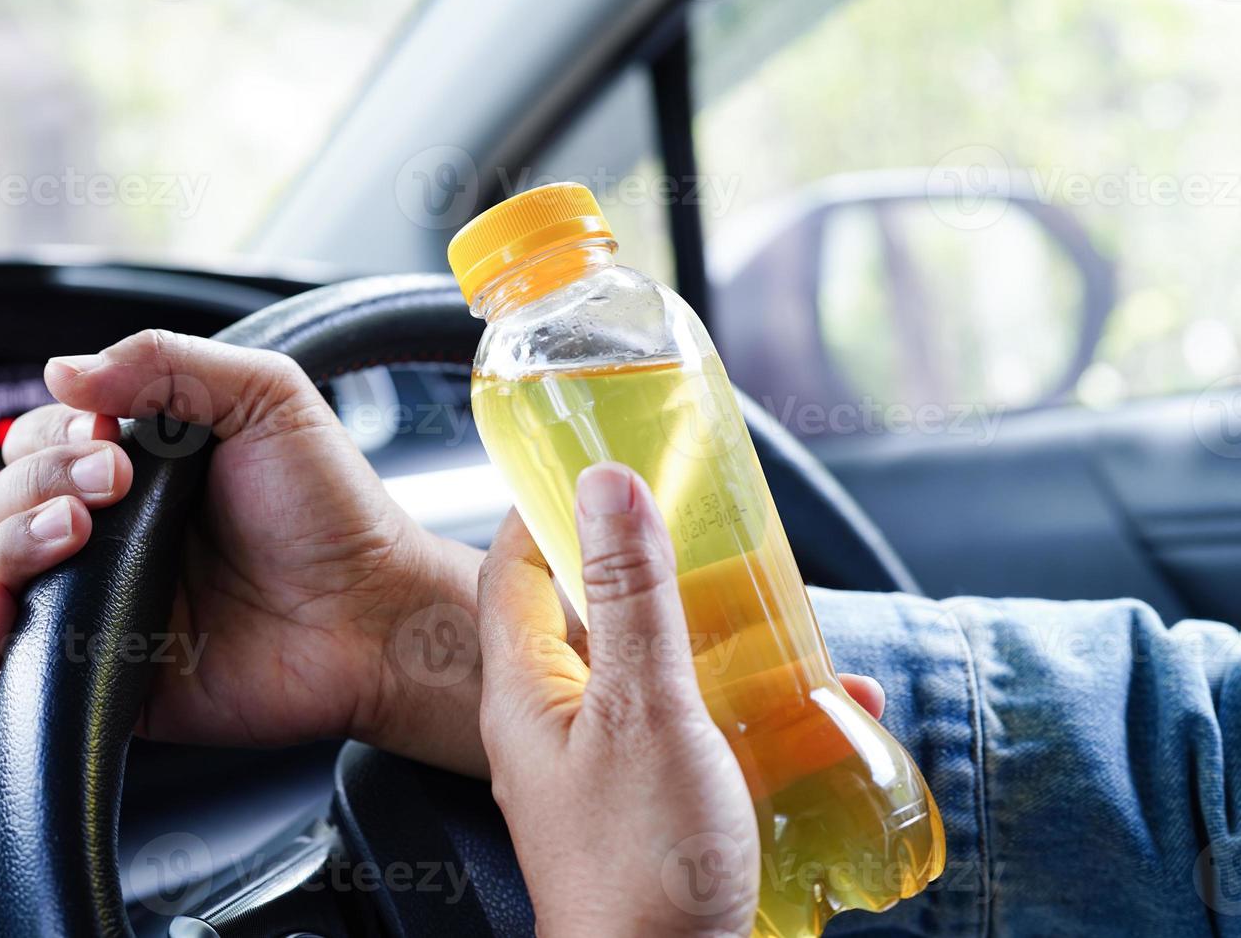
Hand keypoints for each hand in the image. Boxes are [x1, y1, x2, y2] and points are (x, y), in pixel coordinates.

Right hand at [0, 329, 487, 774]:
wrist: (373, 613)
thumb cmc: (335, 511)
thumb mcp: (266, 396)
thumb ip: (168, 363)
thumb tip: (62, 368)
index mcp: (139, 468)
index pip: (39, 441)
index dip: (53, 434)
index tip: (109, 436)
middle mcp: (110, 535)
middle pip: (0, 501)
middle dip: (36, 482)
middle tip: (114, 481)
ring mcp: (101, 604)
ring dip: (6, 544)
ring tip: (74, 533)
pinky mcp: (102, 674)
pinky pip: (6, 664)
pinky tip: (5, 607)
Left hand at [477, 463, 885, 936]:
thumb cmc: (644, 866)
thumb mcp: (645, 707)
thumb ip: (631, 596)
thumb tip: (606, 485)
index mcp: (526, 687)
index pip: (516, 566)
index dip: (552, 507)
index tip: (606, 468)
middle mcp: (554, 720)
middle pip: (590, 610)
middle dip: (654, 569)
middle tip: (709, 536)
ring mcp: (600, 761)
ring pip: (651, 665)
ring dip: (716, 637)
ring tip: (781, 621)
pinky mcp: (649, 797)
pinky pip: (694, 724)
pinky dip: (749, 704)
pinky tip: (817, 706)